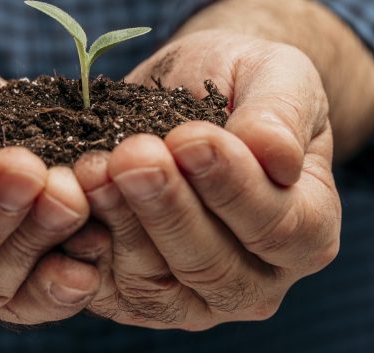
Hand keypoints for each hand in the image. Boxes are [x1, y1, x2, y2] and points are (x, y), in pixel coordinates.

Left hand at [67, 30, 340, 329]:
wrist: (191, 90)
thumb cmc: (242, 84)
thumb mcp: (276, 75)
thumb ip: (280, 114)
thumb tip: (275, 156)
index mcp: (306, 231)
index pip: (275, 226)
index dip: (230, 185)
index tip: (191, 138)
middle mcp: (254, 280)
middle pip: (209, 264)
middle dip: (166, 207)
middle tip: (132, 155)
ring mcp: (192, 298)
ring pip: (153, 283)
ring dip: (119, 222)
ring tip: (94, 166)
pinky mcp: (133, 295)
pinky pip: (104, 287)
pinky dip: (81, 248)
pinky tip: (67, 199)